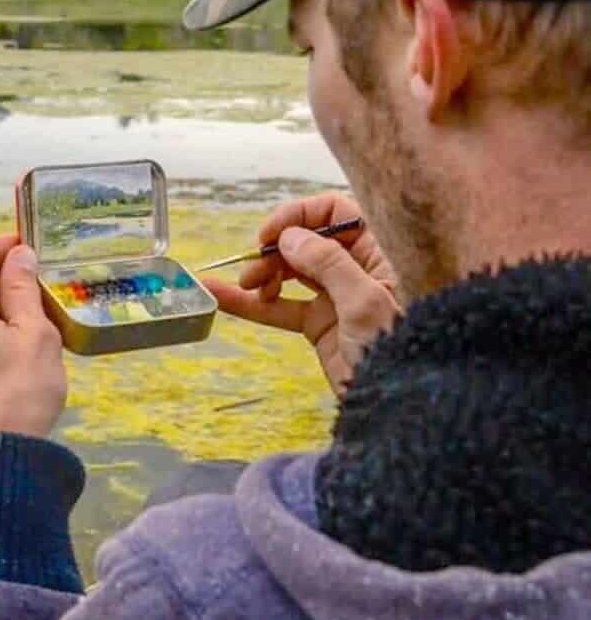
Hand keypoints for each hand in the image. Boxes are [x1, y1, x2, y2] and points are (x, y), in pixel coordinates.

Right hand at [204, 193, 399, 395]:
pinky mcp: (319, 324)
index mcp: (378, 252)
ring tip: (246, 285)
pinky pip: (281, 307)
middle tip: (254, 266)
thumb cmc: (397, 349)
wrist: (398, 406)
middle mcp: (356, 268)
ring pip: (290, 271)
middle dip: (275, 249)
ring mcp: (336, 296)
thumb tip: (289, 236)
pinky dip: (252, 303)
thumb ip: (327, 263)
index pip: (335, 213)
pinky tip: (222, 297)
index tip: (271, 233)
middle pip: (306, 240)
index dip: (300, 216)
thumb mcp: (364, 301)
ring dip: (262, 273)